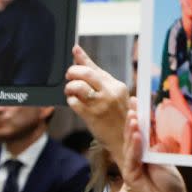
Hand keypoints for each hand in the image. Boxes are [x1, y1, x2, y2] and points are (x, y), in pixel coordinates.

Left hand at [65, 45, 128, 160]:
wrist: (123, 141)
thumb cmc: (117, 117)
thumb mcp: (114, 95)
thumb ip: (99, 79)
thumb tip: (84, 58)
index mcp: (117, 86)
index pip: (96, 68)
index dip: (82, 59)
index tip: (74, 50)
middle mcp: (110, 93)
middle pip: (86, 74)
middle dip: (73, 72)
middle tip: (68, 76)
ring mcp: (101, 104)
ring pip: (78, 86)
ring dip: (69, 87)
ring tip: (70, 92)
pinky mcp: (92, 115)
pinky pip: (74, 102)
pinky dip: (70, 101)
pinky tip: (74, 103)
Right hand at [122, 99, 188, 191]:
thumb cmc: (169, 183)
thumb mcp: (164, 158)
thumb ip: (156, 146)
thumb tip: (152, 131)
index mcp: (144, 151)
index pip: (139, 131)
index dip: (137, 117)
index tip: (136, 102)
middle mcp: (135, 157)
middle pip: (131, 136)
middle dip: (131, 121)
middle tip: (132, 107)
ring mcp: (130, 165)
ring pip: (129, 145)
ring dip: (131, 131)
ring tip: (133, 119)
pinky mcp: (129, 174)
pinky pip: (132, 157)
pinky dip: (134, 146)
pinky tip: (136, 136)